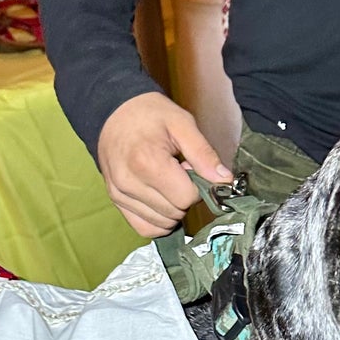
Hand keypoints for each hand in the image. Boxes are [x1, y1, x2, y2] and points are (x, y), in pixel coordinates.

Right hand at [98, 92, 231, 236]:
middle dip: (183, 197)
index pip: (186, 198)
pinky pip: (144, 228)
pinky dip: (158, 221)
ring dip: (172, 209)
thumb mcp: (182, 123)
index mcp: (148, 162)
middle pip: (175, 212)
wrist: (113, 111)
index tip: (188, 168)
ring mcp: (120, 195)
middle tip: (177, 173)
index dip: (196, 186)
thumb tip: (225, 181)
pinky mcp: (116, 202)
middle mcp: (130, 183)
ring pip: (161, 224)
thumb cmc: (150, 114)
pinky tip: (160, 202)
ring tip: (165, 182)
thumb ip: (204, 154)